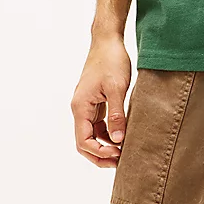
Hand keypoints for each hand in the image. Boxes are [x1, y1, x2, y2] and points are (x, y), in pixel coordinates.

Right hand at [73, 34, 132, 168]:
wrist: (107, 41)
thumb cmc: (111, 60)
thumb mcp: (117, 88)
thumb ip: (117, 115)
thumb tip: (118, 139)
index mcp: (81, 107)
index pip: (84, 141)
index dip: (100, 153)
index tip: (119, 155)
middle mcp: (80, 109)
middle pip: (84, 142)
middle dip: (100, 155)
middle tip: (120, 162)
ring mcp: (87, 106)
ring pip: (91, 135)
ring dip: (105, 146)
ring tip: (124, 151)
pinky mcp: (95, 102)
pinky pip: (98, 125)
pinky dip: (108, 134)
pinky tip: (122, 136)